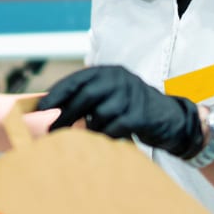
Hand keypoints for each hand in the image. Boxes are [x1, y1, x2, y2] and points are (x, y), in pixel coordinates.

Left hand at [37, 65, 203, 159]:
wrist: (172, 120)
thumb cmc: (133, 110)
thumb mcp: (111, 97)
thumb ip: (87, 99)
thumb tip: (50, 109)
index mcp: (109, 72)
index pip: (77, 80)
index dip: (57, 94)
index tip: (40, 107)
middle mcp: (119, 79)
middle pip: (85, 96)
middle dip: (65, 115)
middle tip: (52, 130)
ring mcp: (131, 95)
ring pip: (98, 115)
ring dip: (89, 130)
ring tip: (88, 138)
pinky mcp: (139, 114)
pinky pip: (113, 129)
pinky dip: (105, 137)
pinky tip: (106, 141)